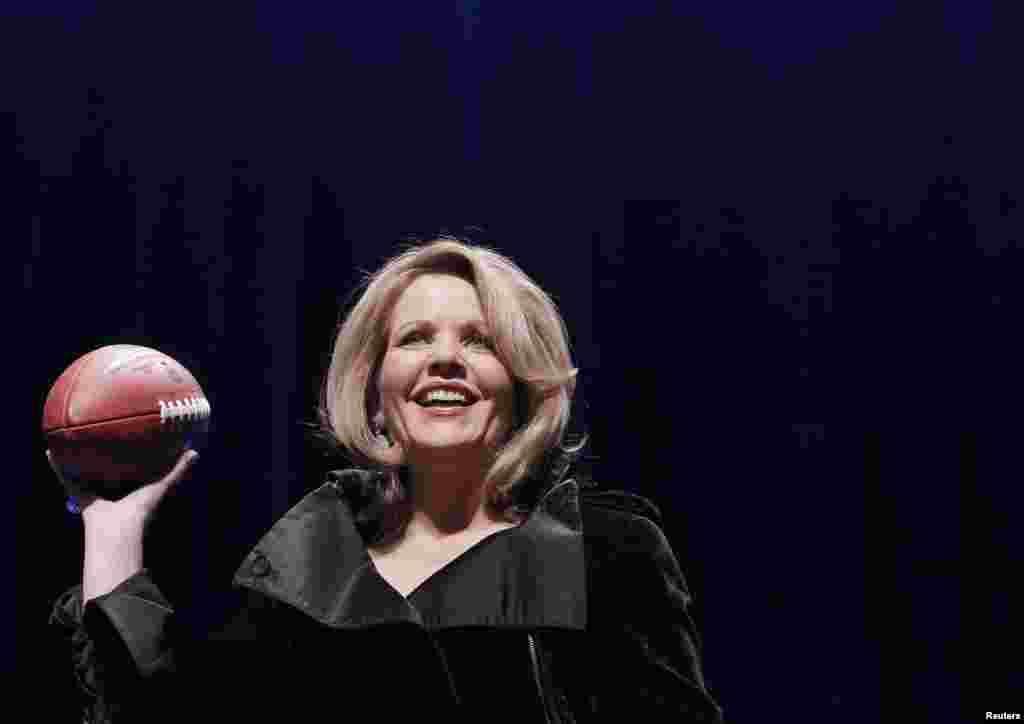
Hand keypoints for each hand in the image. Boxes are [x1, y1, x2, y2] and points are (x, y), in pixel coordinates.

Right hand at [47, 449, 198, 534]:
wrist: (118, 529)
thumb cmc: (143, 510)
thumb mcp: (162, 486)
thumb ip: (178, 471)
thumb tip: (195, 452)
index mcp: (129, 488)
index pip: (129, 469)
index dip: (127, 457)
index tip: (127, 439)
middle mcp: (110, 490)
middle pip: (103, 470)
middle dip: (100, 457)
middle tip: (96, 436)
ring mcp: (93, 492)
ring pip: (81, 472)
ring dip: (75, 459)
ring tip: (68, 439)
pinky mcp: (78, 494)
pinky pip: (65, 477)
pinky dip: (57, 465)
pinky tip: (50, 449)